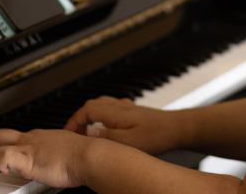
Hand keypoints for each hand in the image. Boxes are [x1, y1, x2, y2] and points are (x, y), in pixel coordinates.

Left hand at [0, 128, 87, 187]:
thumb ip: (57, 156)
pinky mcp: (28, 159)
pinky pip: (3, 157)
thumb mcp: (66, 152)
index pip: (14, 137)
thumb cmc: (83, 157)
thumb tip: (60, 164)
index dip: (0, 144)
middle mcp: (31, 139)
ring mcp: (28, 148)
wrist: (89, 156)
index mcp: (39, 138)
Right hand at [64, 96, 184, 155]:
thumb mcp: (130, 142)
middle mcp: (120, 106)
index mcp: (116, 113)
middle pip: (91, 105)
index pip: (86, 110)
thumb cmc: (157, 136)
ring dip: (90, 114)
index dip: (74, 121)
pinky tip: (106, 123)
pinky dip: (102, 113)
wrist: (177, 128)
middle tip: (75, 133)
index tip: (68, 133)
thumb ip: (108, 136)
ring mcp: (127, 107)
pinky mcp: (133, 111)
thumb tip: (88, 132)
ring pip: (101, 104)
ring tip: (86, 129)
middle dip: (79, 118)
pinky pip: (112, 106)